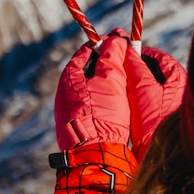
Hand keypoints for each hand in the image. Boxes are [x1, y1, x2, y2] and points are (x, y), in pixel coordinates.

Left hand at [54, 29, 130, 150]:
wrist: (94, 156)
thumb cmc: (101, 116)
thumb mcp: (110, 80)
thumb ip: (112, 57)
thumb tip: (116, 37)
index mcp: (69, 78)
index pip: (86, 52)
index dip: (105, 44)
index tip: (121, 41)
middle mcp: (66, 93)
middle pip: (89, 71)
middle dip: (109, 65)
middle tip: (127, 62)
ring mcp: (70, 111)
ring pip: (92, 89)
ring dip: (109, 85)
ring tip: (127, 84)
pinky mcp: (78, 126)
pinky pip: (93, 106)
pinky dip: (106, 101)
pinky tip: (119, 106)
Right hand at [125, 45, 186, 160]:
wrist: (166, 155)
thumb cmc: (158, 121)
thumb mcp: (143, 90)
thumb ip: (135, 67)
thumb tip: (126, 50)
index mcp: (179, 78)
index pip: (160, 57)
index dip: (141, 54)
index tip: (124, 54)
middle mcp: (180, 89)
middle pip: (155, 72)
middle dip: (136, 70)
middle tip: (119, 69)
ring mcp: (173, 104)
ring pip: (151, 87)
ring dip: (136, 85)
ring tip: (120, 86)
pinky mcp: (166, 117)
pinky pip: (150, 102)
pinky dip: (139, 99)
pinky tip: (127, 104)